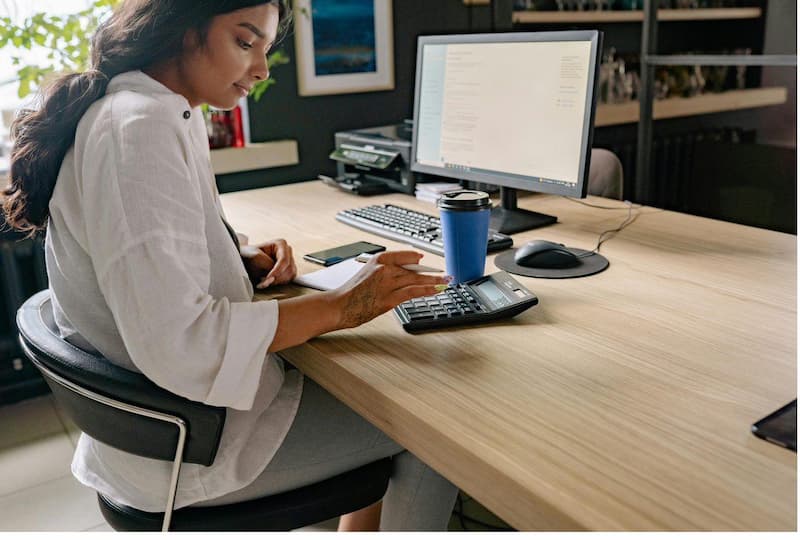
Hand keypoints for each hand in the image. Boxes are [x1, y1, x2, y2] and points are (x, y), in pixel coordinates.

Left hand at [242, 239, 296, 288]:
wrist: (246, 260)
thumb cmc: (249, 256)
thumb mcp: (256, 257)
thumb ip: (267, 266)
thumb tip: (275, 278)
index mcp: (281, 244)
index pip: (284, 260)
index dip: (277, 271)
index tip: (267, 279)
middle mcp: (287, 251)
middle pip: (289, 269)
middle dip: (276, 277)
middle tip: (262, 282)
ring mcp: (290, 261)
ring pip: (291, 275)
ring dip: (277, 281)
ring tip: (264, 281)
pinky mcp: (289, 270)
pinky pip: (289, 279)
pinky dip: (279, 283)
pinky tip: (269, 281)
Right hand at [333, 250, 450, 328]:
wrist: (339, 305)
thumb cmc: (351, 292)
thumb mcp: (367, 273)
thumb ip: (385, 271)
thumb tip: (404, 275)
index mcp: (378, 259)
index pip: (405, 255)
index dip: (418, 258)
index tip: (425, 259)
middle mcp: (385, 269)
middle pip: (414, 269)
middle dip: (431, 272)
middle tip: (444, 273)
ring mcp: (387, 283)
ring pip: (416, 280)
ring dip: (434, 281)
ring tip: (445, 282)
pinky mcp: (389, 298)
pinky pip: (413, 292)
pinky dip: (426, 290)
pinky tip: (435, 291)